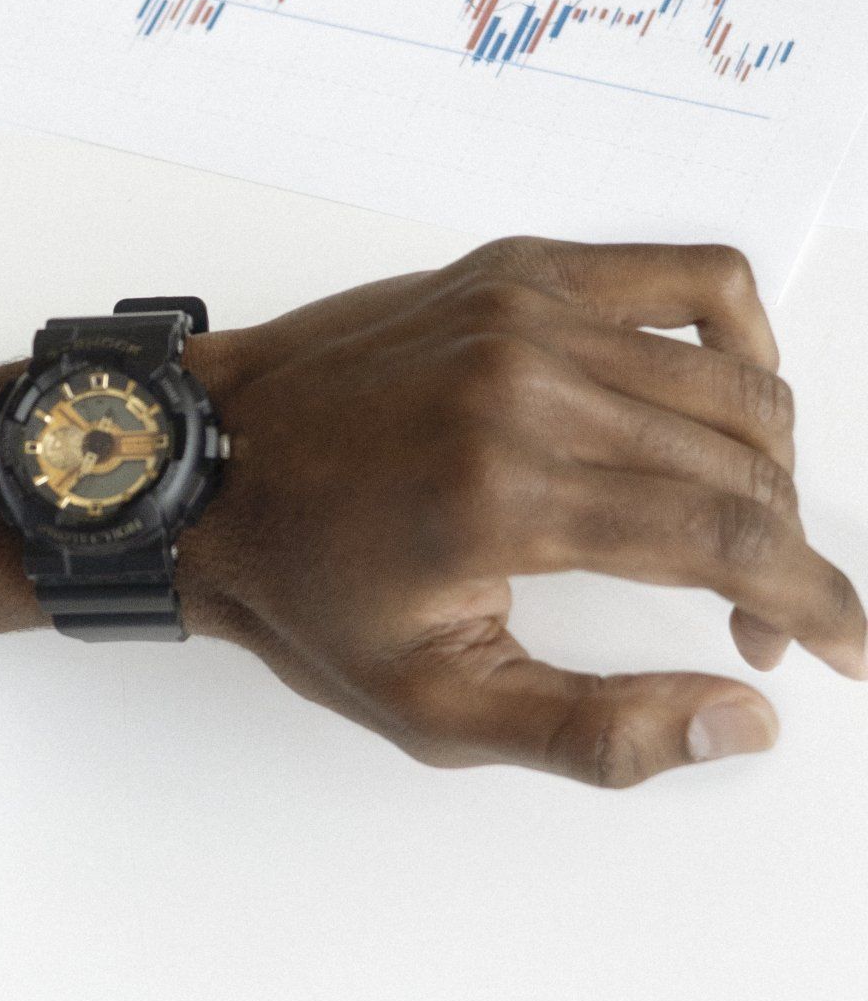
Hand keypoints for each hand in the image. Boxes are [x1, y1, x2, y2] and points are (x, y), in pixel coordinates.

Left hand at [0, 239, 865, 787]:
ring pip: (734, 379)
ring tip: (736, 539)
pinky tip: (727, 407)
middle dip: (786, 556)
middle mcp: (529, 384)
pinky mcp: (518, 268)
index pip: (731, 541)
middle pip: (744, 463)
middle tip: (761, 623)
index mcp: (507, 494)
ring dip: (770, 467)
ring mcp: (526, 310)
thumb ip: (598, 732)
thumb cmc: (303, 591)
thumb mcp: (433, 708)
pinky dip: (740, 341)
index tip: (851, 649)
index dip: (818, 600)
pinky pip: (689, 277)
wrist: (198, 473)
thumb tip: (747, 721)